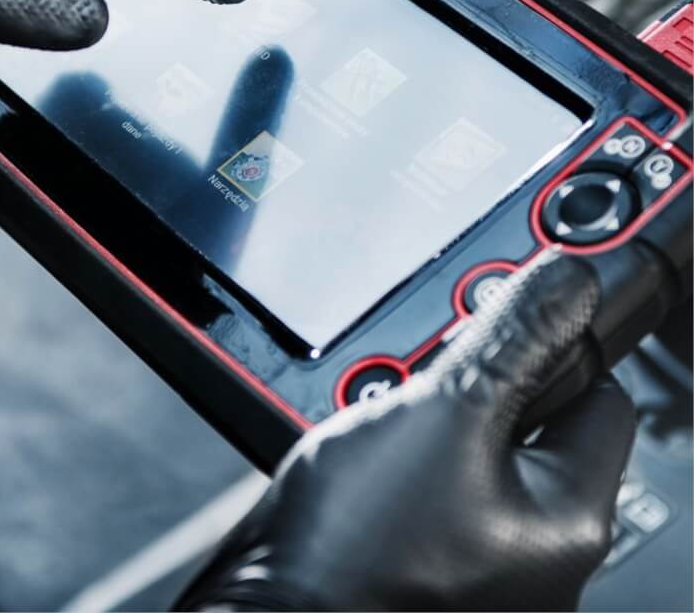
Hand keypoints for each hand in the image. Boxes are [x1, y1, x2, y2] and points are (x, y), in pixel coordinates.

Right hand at [178, 256, 635, 611]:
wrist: (265, 605)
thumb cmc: (355, 550)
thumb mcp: (443, 416)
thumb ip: (512, 342)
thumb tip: (569, 284)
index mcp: (564, 516)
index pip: (599, 395)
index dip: (556, 343)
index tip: (508, 309)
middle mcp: (527, 538)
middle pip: (524, 411)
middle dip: (470, 368)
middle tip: (427, 352)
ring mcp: (470, 542)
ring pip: (463, 431)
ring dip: (422, 394)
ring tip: (381, 389)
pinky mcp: (416, 538)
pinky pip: (422, 461)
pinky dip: (393, 431)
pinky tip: (360, 425)